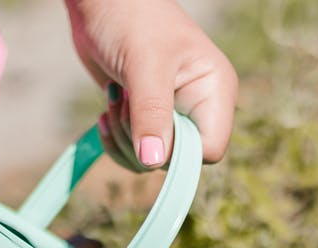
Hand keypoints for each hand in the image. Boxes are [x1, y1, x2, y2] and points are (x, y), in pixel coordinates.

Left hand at [64, 0, 237, 170]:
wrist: (103, 0)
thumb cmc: (132, 18)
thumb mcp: (144, 64)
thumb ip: (151, 113)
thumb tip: (152, 162)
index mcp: (214, 91)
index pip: (209, 150)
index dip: (177, 153)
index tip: (146, 133)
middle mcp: (198, 107)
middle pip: (176, 159)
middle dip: (141, 142)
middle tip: (122, 103)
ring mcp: (172, 113)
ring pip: (151, 159)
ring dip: (123, 138)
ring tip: (113, 98)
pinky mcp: (146, 116)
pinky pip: (134, 151)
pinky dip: (115, 139)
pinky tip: (105, 111)